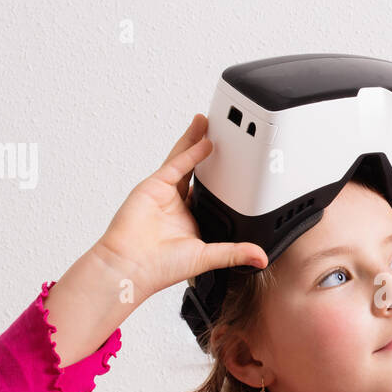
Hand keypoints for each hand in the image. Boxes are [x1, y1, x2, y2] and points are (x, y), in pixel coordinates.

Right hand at [95, 114, 267, 301]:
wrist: (130, 267)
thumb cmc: (159, 267)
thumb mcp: (208, 258)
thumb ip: (235, 253)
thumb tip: (261, 258)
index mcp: (190, 220)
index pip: (209, 194)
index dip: (221, 180)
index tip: (236, 167)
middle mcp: (177, 205)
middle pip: (196, 171)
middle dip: (207, 153)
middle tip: (222, 135)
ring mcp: (164, 193)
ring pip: (184, 161)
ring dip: (195, 141)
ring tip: (208, 124)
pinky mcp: (154, 186)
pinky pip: (176, 164)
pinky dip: (190, 152)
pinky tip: (204, 142)